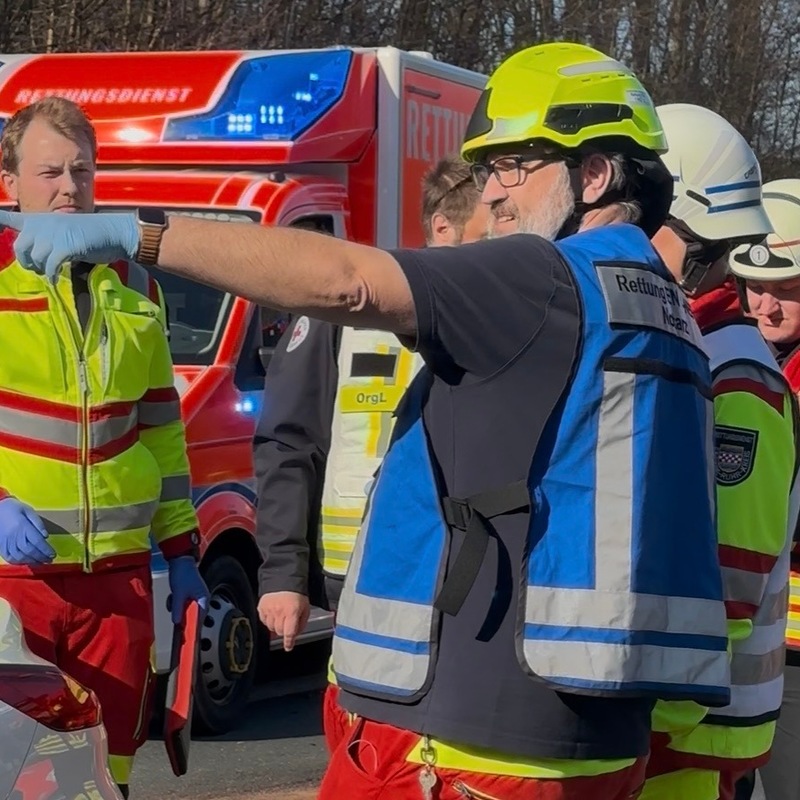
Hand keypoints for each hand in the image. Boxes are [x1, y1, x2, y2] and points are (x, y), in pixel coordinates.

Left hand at [0, 210, 140, 282]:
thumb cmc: (91, 235)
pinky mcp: (65, 246)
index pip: (10, 218)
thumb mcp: (63, 232)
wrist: (114, 232)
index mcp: (40, 220)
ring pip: (35, 259)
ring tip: (51, 272)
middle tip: (38, 269)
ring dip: (41, 270)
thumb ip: (46, 239)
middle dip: (27, 262)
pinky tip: (56, 279)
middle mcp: (43, 224)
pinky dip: (52, 275)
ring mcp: (54, 234)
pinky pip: (50, 266)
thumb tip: (35, 258)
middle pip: (20, 247)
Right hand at [0, 498, 54, 565]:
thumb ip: (38, 523)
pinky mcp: (0, 545)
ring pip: (19, 556)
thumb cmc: (15, 508)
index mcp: (23, 526)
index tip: (53, 554)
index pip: (37, 541)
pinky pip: (9, 557)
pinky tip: (26, 562)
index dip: (46, 550)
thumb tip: (46, 536)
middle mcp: (14, 536)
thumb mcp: (29, 510)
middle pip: (29, 550)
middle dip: (41, 557)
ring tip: (41, 563)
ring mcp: (6, 542)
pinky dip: (18, 562)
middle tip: (50, 560)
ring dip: (31, 561)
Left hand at [167, 556, 209, 623]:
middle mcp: (201, 600)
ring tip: (173, 599)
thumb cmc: (182, 575)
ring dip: (178, 608)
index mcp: (203, 599)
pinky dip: (176, 603)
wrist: (179, 561)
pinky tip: (172, 596)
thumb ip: (178, 609)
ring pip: (186, 610)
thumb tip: (176, 623)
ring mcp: (195, 597)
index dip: (192, 627)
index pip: (199, 618)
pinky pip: (182, 605)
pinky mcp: (189, 595)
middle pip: (192, 615)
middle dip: (182, 615)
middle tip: (175, 613)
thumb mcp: (178, 593)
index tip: (185, 636)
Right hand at [257, 591, 309, 651]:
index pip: (289, 632)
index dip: (288, 642)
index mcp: (292, 611)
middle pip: (279, 631)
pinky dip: (268, 620)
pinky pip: (264, 621)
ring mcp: (269, 609)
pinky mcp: (261, 607)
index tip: (288, 647)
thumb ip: (301, 623)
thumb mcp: (305, 608)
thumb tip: (296, 635)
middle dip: (284, 630)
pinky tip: (274, 613)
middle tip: (287, 622)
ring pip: (271, 628)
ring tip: (281, 615)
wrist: (284, 579)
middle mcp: (279, 611)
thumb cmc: (296, 594)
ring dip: (276, 625)